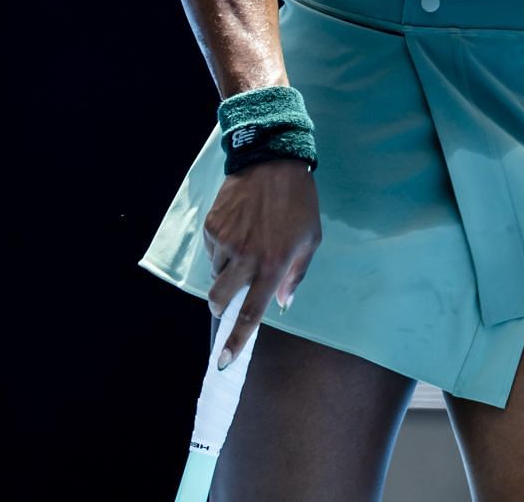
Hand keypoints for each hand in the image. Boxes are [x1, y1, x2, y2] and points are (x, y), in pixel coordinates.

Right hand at [201, 157, 320, 366]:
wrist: (273, 162)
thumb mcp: (311, 240)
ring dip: (226, 271)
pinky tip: (238, 228)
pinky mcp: (212, 226)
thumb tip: (283, 304)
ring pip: (216, 273)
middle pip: (219, 299)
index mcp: (274, 265)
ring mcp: (226, 241)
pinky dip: (221, 249)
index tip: (223, 361)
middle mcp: (246, 257)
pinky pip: (212, 250)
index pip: (251, 313)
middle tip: (225, 301)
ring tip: (245, 244)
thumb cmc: (299, 203)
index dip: (236, 340)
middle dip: (219, 306)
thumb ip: (295, 275)